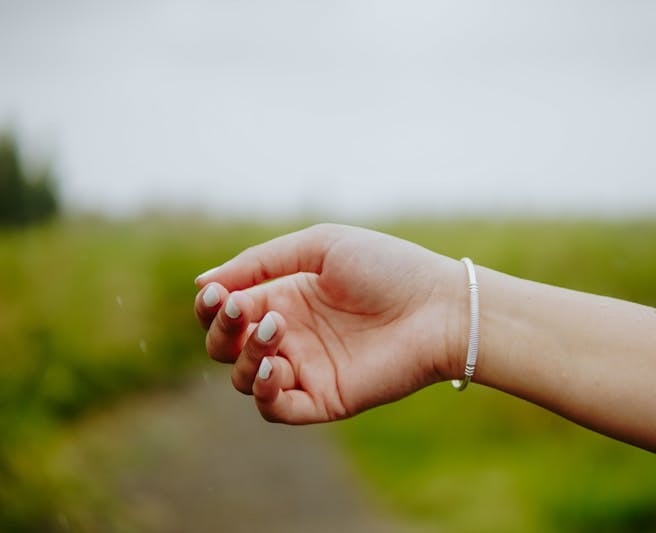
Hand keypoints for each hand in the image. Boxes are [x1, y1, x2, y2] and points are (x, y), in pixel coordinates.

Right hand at [194, 224, 465, 423]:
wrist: (439, 306)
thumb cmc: (386, 267)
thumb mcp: (319, 246)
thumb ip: (260, 263)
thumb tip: (203, 283)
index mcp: (286, 296)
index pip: (227, 309)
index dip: (211, 305)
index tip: (215, 294)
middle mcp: (291, 335)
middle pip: (226, 347)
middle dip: (220, 330)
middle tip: (240, 310)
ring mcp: (306, 369)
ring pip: (245, 378)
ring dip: (246, 354)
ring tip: (278, 328)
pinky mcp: (324, 399)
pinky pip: (275, 409)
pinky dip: (264, 391)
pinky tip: (277, 365)